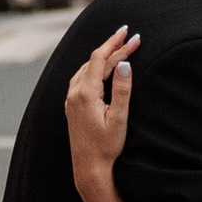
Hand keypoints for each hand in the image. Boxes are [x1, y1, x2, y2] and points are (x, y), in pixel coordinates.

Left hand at [64, 29, 138, 201]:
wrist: (88, 168)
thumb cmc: (106, 146)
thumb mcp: (119, 118)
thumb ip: (122, 90)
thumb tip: (125, 65)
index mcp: (86, 93)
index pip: (100, 59)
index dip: (115, 44)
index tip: (130, 33)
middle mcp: (74, 93)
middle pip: (94, 62)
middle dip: (113, 48)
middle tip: (131, 38)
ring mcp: (71, 99)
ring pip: (86, 69)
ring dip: (103, 57)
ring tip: (119, 48)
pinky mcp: (71, 105)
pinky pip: (81, 78)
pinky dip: (94, 67)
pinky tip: (102, 68)